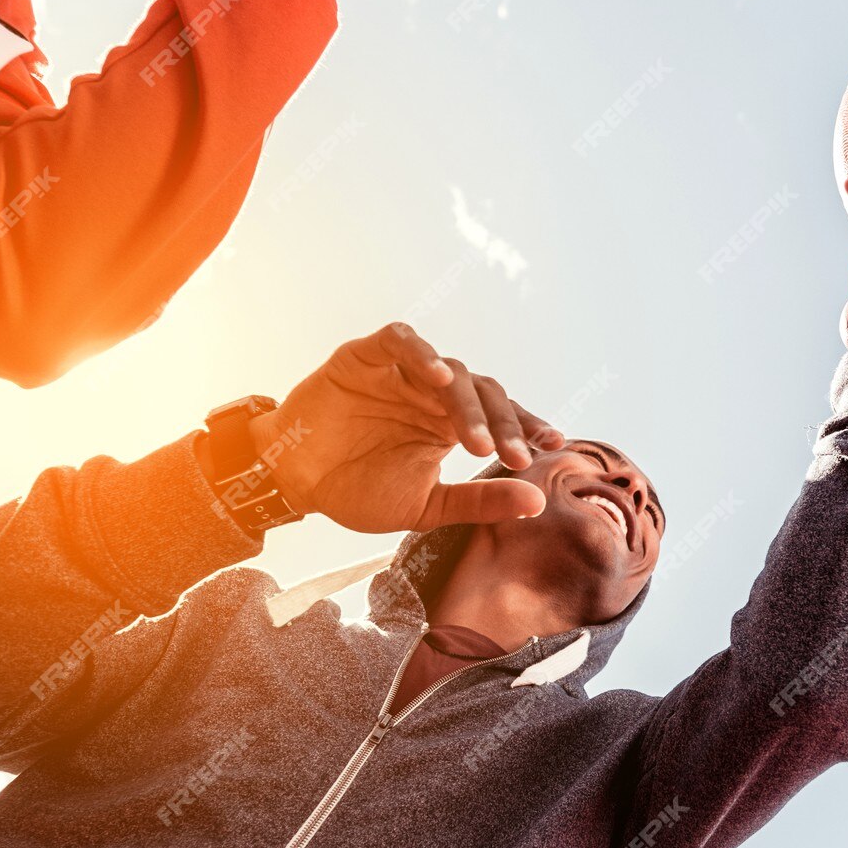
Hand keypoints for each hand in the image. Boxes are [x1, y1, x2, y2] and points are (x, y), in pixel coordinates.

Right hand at [246, 323, 561, 533]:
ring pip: (450, 370)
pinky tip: (438, 377)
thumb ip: (479, 501)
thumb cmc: (357, 490)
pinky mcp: (366, 356)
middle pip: (484, 392)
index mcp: (450, 422)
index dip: (528, 425)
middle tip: (514, 456)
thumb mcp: (426, 507)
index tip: (553, 446)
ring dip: (467, 403)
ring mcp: (401, 371)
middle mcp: (432, 392)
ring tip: (475, 440)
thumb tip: (538, 503)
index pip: (501, 415)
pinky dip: (422, 353)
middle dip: (504, 423)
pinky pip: (400, 341)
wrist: (294, 482)